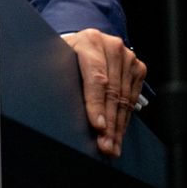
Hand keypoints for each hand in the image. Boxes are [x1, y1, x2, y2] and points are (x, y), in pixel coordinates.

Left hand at [62, 28, 146, 157]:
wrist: (84, 42)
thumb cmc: (66, 53)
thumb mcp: (57, 58)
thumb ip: (56, 73)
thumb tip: (48, 99)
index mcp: (90, 42)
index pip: (96, 78)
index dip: (96, 104)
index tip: (97, 126)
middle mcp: (112, 47)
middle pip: (113, 92)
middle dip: (108, 123)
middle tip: (105, 145)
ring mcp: (128, 58)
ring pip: (124, 99)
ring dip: (118, 126)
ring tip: (112, 146)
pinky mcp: (138, 68)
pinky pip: (132, 99)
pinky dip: (125, 119)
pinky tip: (119, 133)